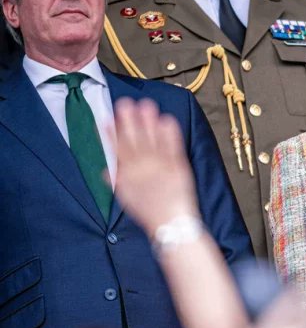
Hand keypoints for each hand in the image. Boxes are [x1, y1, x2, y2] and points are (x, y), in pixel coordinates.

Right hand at [111, 98, 199, 236]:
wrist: (171, 224)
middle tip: (125, 103)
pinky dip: (170, 133)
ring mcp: (161, 165)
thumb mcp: (126, 198)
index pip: (117, 149)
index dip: (112, 133)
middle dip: (129, 121)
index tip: (107, 118)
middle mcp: (143, 167)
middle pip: (134, 140)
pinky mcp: (178, 166)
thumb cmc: (149, 212)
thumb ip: (116, 181)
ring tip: (146, 105)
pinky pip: (173, 146)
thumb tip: (105, 171)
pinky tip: (167, 120)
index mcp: (128, 174)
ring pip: (152, 139)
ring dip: (148, 122)